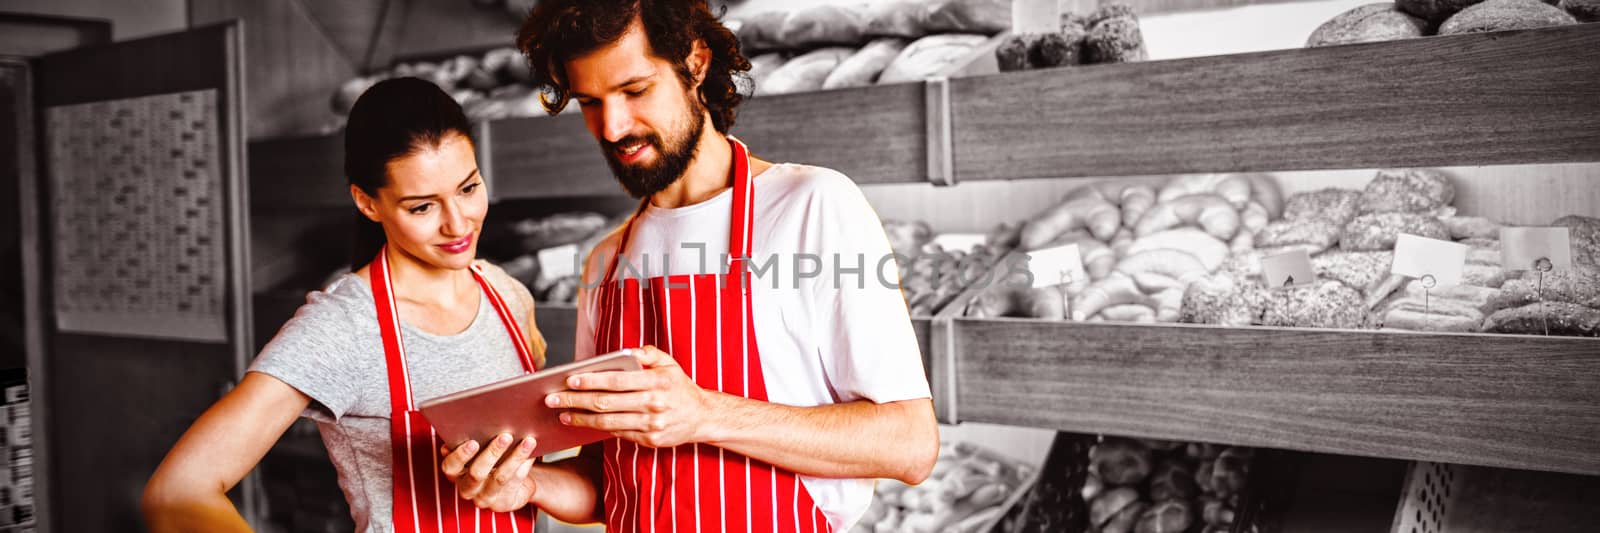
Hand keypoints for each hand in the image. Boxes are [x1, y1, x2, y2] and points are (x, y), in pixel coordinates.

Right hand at [439, 433, 537, 511]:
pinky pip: (516, 481)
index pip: (451, 466)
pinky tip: (533, 453)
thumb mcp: (479, 451)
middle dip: (492, 453)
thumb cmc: (491, 460)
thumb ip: (473, 439)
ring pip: (500, 477)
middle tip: (506, 436)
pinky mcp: (503, 503)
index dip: (460, 455)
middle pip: (477, 473)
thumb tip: (482, 417)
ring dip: (515, 457)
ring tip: (528, 441)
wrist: (511, 485)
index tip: (473, 442)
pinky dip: (525, 465)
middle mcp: (467, 488)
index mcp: (455, 473)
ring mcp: (485, 497)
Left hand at [548, 345, 714, 448]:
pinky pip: (618, 434)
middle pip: (606, 404)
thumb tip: (626, 351)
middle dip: (575, 400)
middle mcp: (654, 405)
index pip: (617, 381)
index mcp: (657, 382)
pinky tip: (582, 422)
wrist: (702, 416)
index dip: (591, 381)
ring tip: (562, 413)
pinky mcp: (650, 441)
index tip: (569, 380)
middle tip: (552, 398)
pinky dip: (597, 429)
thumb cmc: (679, 386)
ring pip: (608, 423)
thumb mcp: (669, 364)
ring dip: (581, 418)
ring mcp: (651, 425)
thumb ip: (648, 353)